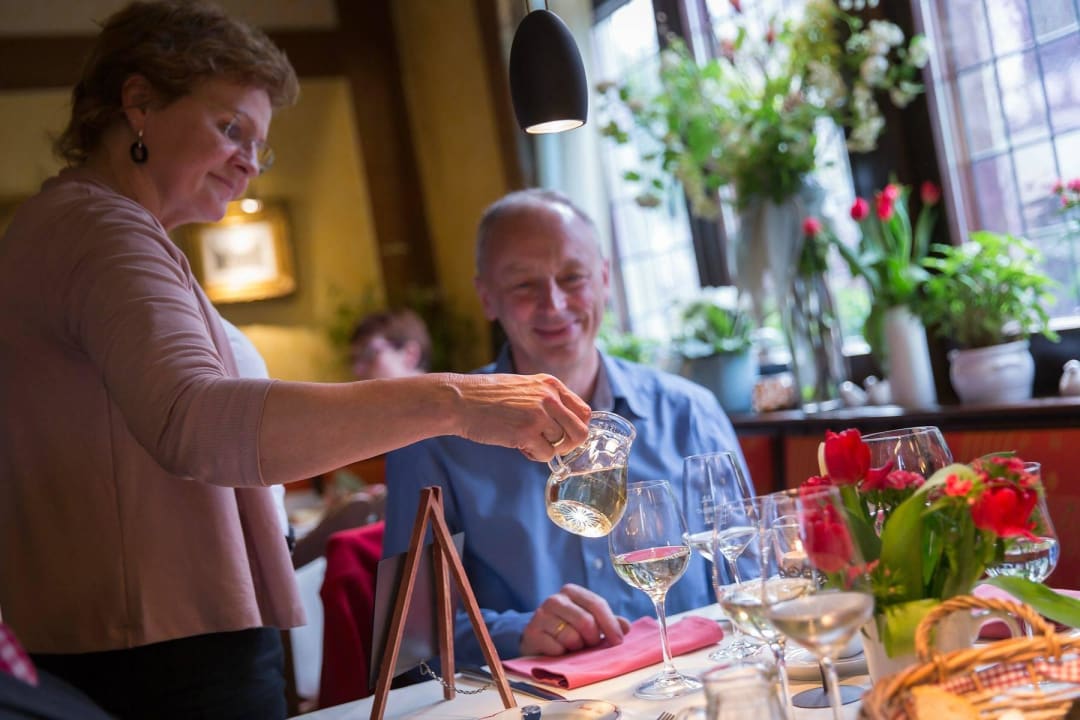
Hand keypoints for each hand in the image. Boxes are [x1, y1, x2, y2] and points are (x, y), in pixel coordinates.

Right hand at [449, 373, 590, 461]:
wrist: (460, 400)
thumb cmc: (487, 396)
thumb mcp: (524, 387)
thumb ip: (546, 400)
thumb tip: (567, 424)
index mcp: (551, 384)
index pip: (583, 411)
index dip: (576, 427)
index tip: (563, 435)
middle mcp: (549, 397)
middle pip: (580, 432)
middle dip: (568, 445)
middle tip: (550, 445)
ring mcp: (539, 415)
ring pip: (562, 445)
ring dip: (546, 449)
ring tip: (526, 441)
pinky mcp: (526, 433)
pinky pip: (546, 455)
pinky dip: (534, 455)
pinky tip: (518, 445)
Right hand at [519, 584, 631, 656]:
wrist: (537, 640)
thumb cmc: (568, 629)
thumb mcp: (590, 622)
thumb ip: (609, 622)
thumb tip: (626, 627)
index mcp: (571, 591)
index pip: (597, 604)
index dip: (610, 624)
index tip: (618, 641)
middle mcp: (555, 600)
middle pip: (586, 621)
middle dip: (593, 639)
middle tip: (590, 645)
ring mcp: (541, 616)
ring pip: (571, 637)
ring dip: (577, 648)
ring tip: (573, 646)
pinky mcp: (532, 633)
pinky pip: (557, 649)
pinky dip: (562, 654)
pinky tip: (559, 651)